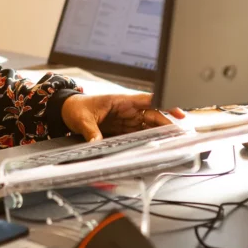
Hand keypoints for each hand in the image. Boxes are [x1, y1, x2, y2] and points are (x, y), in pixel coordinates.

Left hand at [60, 93, 185, 141]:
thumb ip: (92, 132)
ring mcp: (126, 120)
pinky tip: (155, 147)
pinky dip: (148, 140)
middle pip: (152, 116)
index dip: (164, 105)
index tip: (178, 112)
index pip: (148, 100)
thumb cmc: (76, 108)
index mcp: (121, 101)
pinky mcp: (122, 129)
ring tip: (172, 142)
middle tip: (180, 135)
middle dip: (166, 124)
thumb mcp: (83, 120)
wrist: (67, 111)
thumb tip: (96, 143)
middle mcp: (127, 110)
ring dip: (159, 133)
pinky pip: (138, 134)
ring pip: (148, 126)